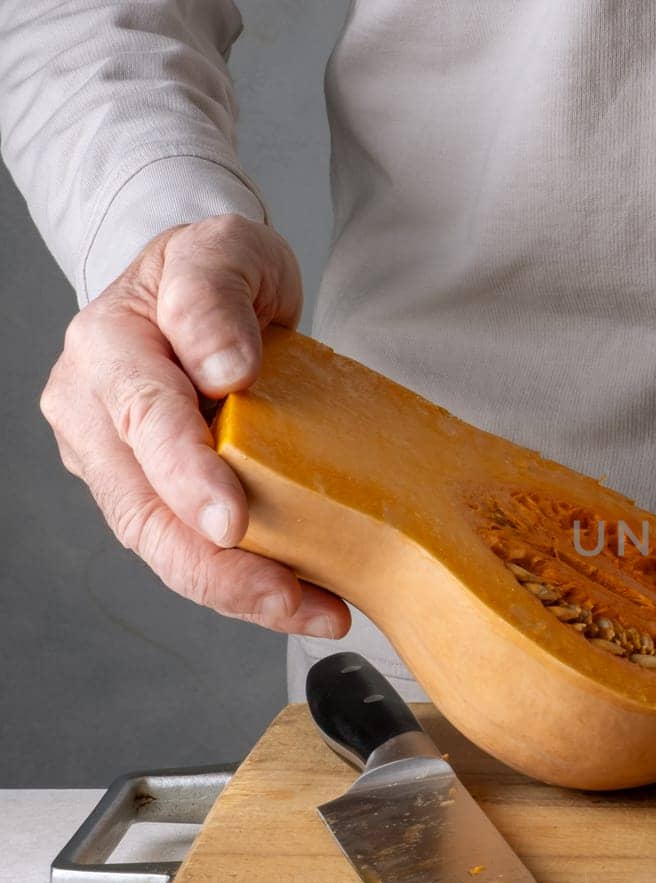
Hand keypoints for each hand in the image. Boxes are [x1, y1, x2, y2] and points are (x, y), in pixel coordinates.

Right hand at [39, 214, 350, 636]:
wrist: (204, 291)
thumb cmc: (217, 271)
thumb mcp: (226, 250)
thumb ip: (216, 298)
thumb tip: (225, 368)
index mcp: (108, 349)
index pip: (143, 418)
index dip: (186, 476)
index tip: (231, 523)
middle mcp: (93, 413)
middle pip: (144, 509)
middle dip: (216, 568)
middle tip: (287, 599)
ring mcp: (113, 462)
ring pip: (162, 547)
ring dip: (237, 592)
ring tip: (314, 611)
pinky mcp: (146, 496)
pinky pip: (189, 552)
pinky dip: (245, 583)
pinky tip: (305, 600)